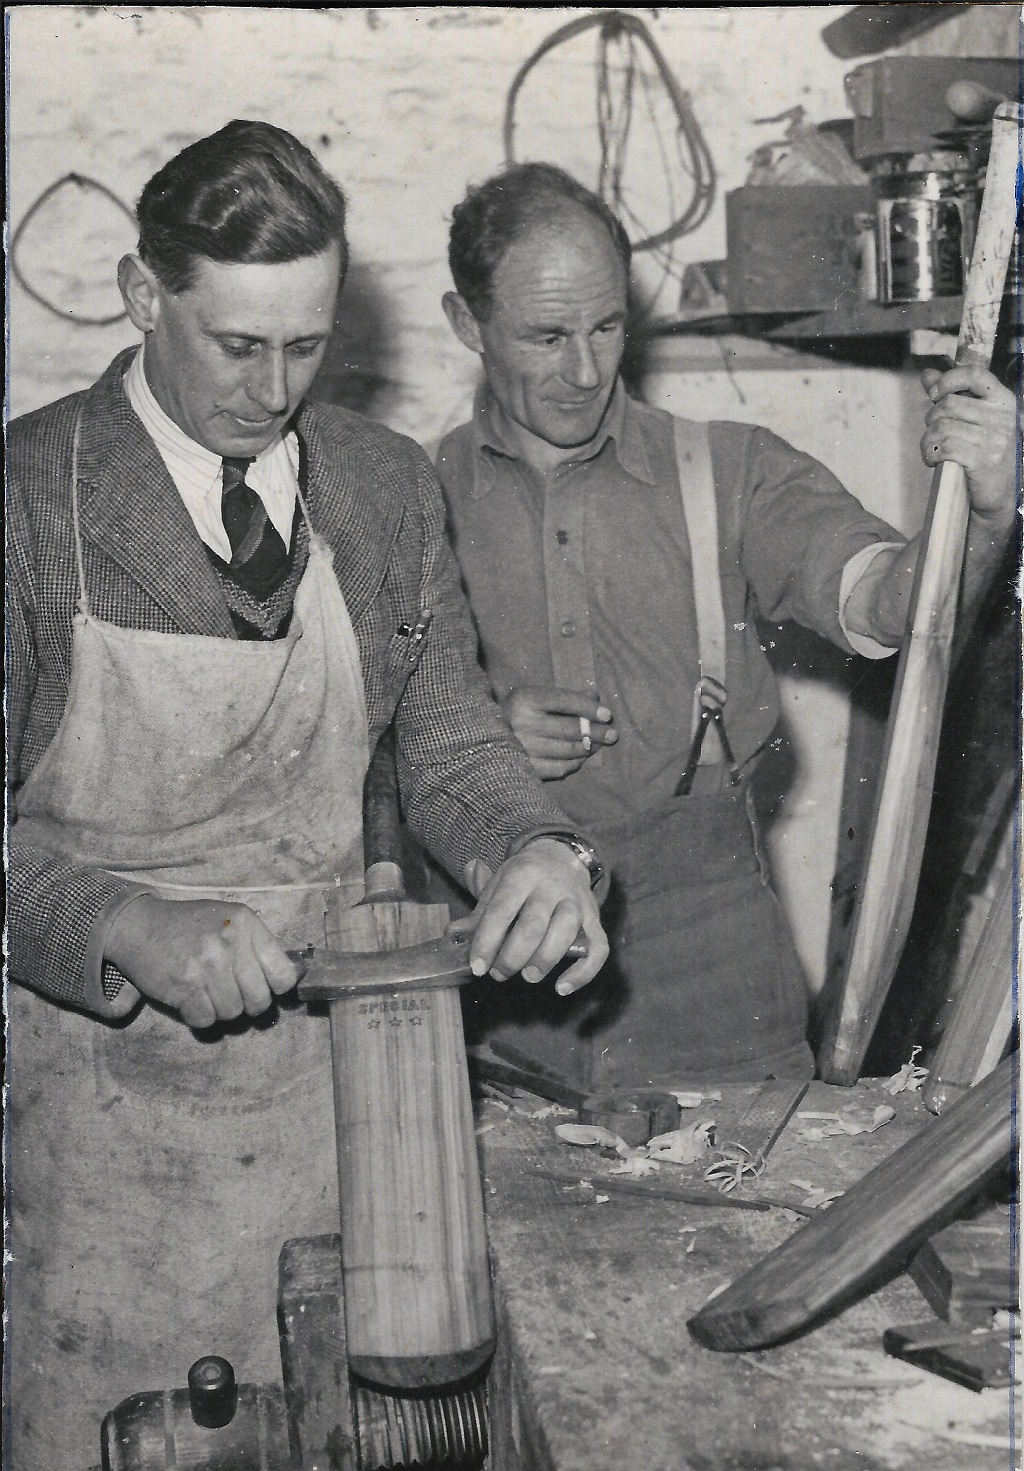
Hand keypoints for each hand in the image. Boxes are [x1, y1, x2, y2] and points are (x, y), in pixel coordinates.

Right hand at [104, 894, 298, 1028]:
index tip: (265, 988)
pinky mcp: (183, 985)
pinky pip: (206, 1020)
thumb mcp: (229, 920)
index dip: (276, 989)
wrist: (139, 925)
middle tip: (233, 994)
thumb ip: (258, 945)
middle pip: (260, 1000)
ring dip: (222, 1010)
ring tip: (209, 992)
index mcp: (247, 924)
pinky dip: (200, 1016)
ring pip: (233, 1013)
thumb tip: (294, 978)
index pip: (284, 975)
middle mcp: (229, 942)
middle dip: (248, 1004)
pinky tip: (191, 999)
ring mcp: (206, 964)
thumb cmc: (190, 926)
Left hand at [453, 839, 608, 995]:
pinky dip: (584, 972)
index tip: (477, 966)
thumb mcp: (497, 886)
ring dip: (545, 959)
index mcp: (522, 874)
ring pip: (566, 930)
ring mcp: (577, 901)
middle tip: (499, 973)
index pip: (502, 910)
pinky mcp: (594, 918)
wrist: (560, 857)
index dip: (487, 941)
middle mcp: (552, 886)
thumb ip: (478, 914)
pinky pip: (598, 947)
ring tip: (529, 976)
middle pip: (533, 924)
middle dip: (513, 956)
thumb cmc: (522, 879)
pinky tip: (563, 988)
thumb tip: (454, 937)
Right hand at [501, 685, 617, 779]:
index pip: (564, 701)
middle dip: (596, 732)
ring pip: (567, 750)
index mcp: (524, 699)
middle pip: (569, 729)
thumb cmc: (517, 713)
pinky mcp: (524, 769)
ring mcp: (522, 749)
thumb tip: (596, 695)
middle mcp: (522, 723)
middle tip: (612, 735)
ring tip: (599, 745)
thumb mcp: (536, 697)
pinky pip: (558, 768)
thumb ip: (566, 697)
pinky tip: (581, 758)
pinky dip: (574, 763)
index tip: (608, 715)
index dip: (589, 708)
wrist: (480, 738)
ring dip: (588, 748)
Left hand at [920, 365, 1018, 524]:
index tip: (934, 393)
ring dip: (928, 440)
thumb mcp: (975, 420)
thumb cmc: (984, 452)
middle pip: (949, 404)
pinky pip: (943, 448)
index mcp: (1003, 401)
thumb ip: (952, 395)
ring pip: (942, 428)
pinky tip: (934, 460)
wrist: (1000, 492)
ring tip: (932, 449)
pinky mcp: (982, 460)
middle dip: (932, 419)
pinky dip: (930, 454)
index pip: (975, 375)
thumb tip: (928, 374)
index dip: (948, 380)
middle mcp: (1001, 417)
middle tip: (934, 433)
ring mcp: (993, 439)